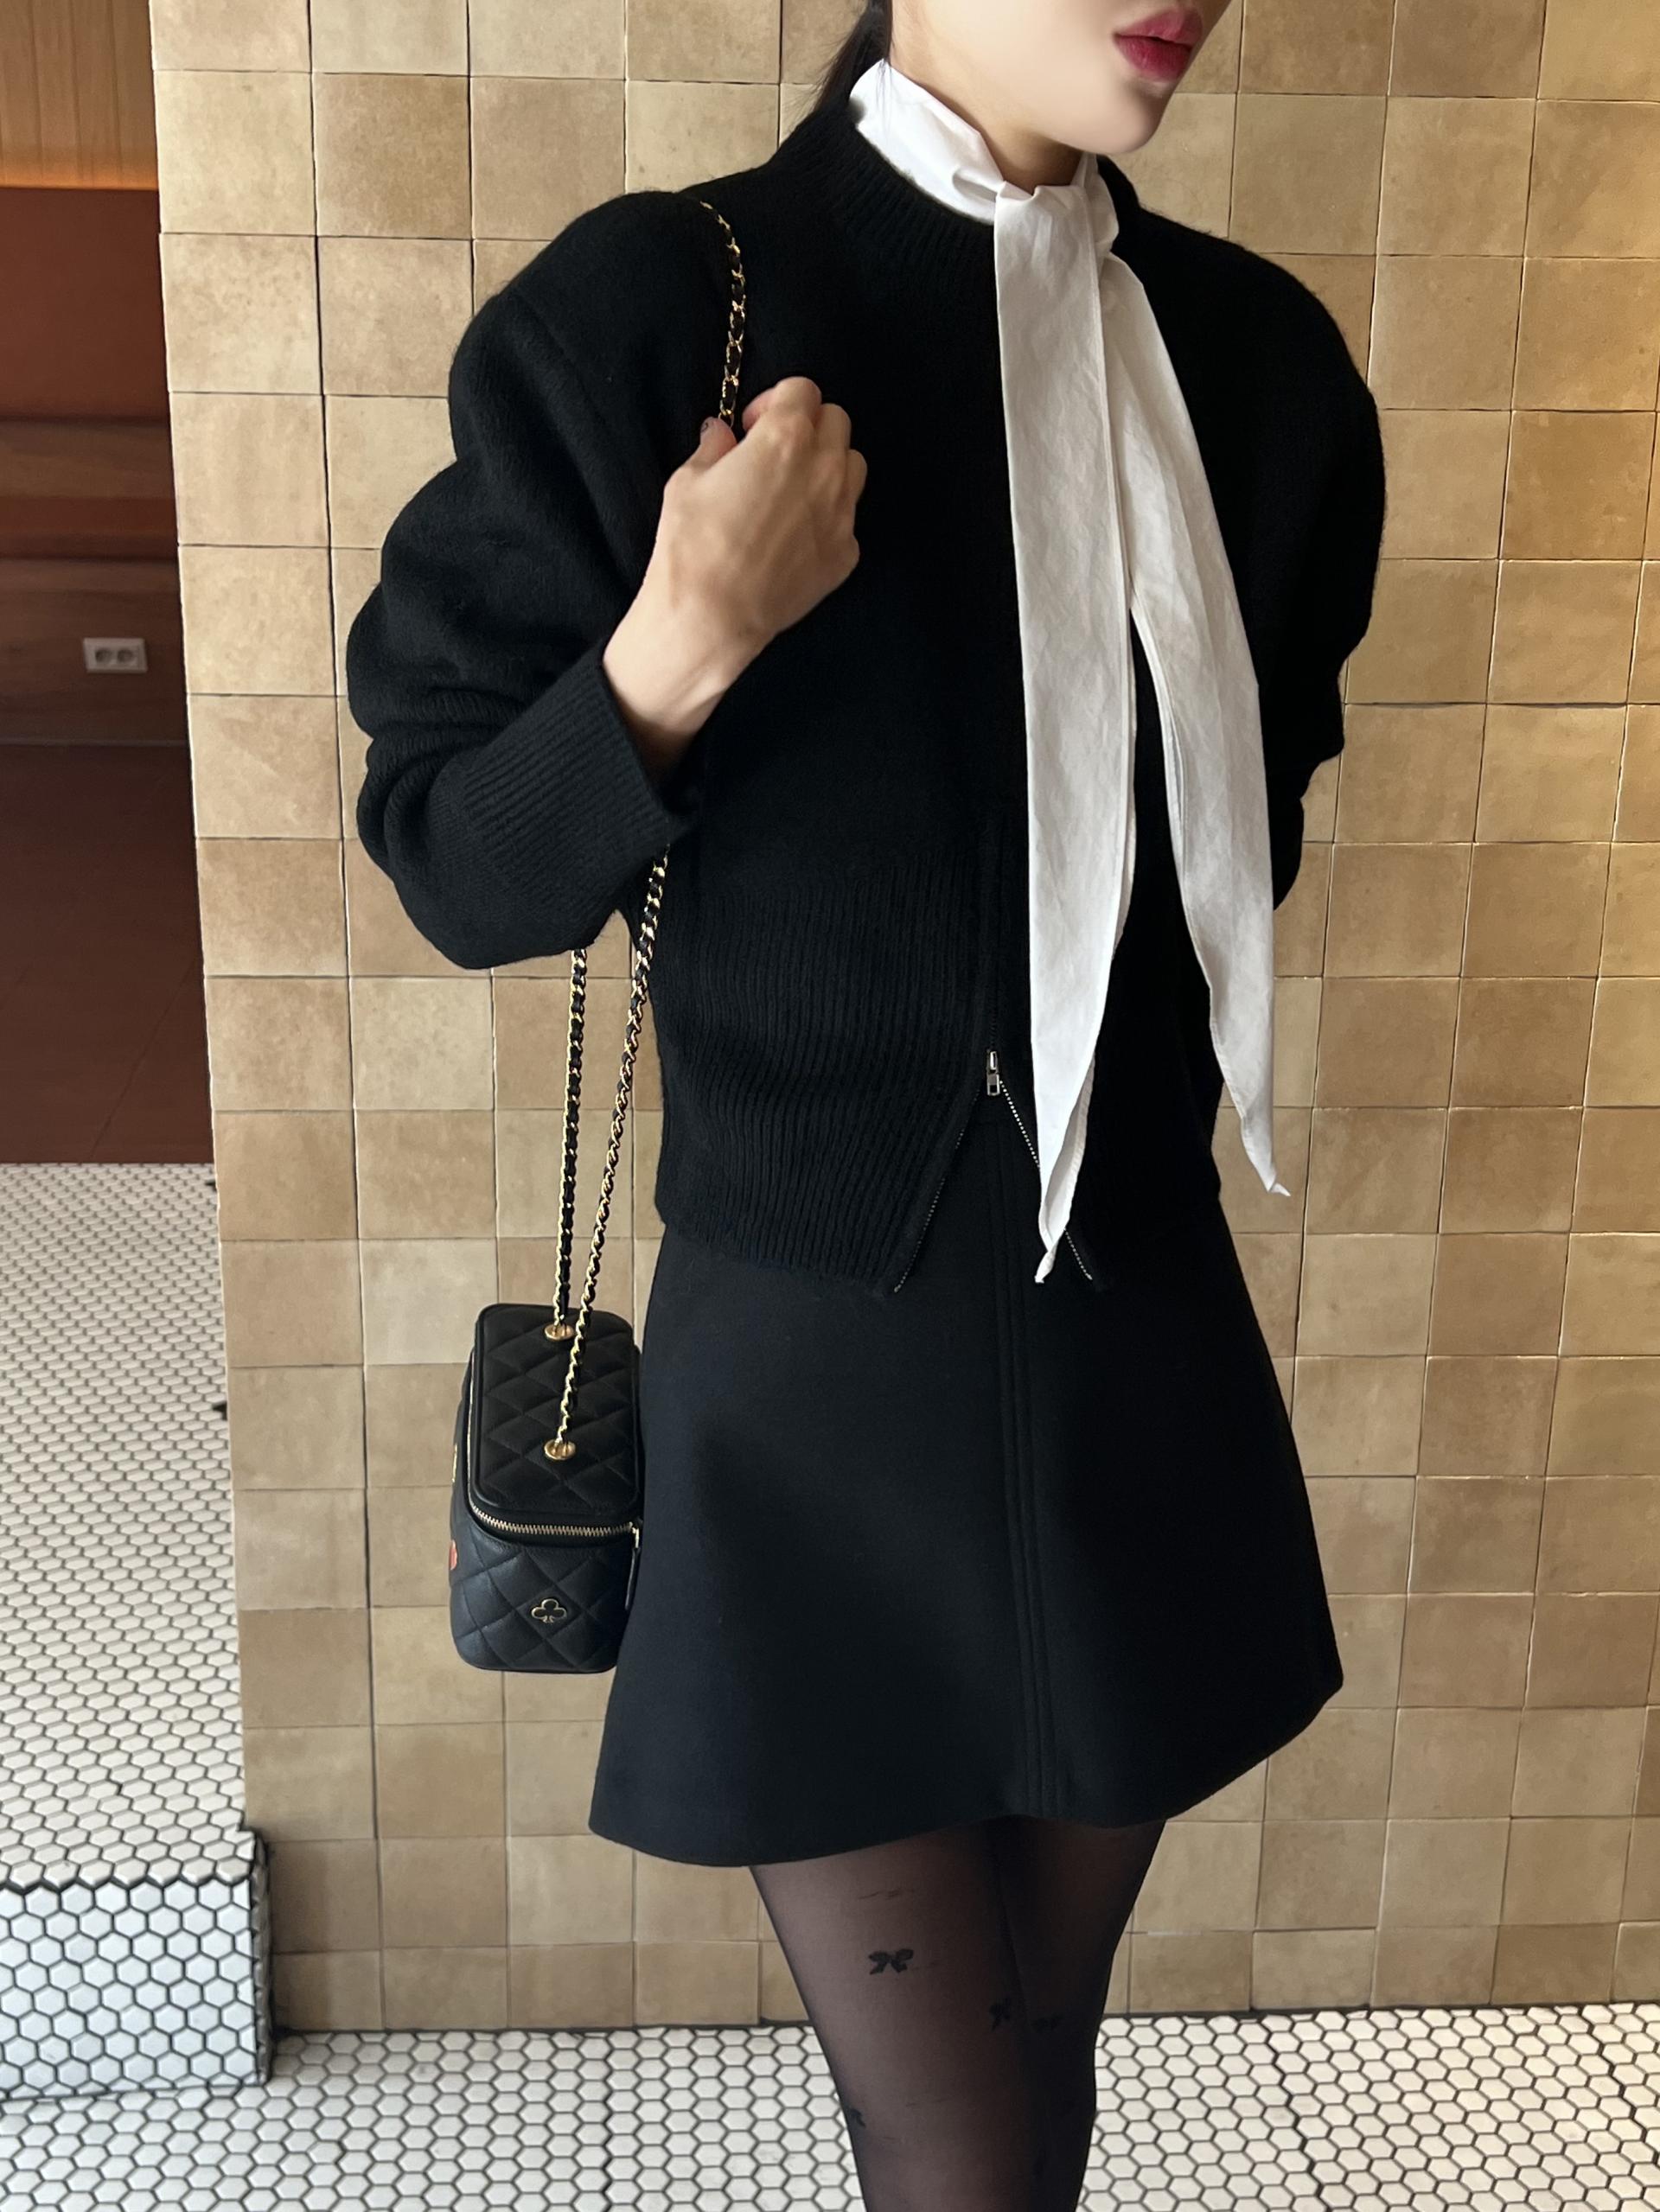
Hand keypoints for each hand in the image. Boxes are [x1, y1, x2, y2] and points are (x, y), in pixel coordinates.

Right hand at [603, 377, 865, 776]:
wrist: (712, 618)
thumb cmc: (693, 545)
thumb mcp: (687, 482)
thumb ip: (713, 448)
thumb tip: (721, 434)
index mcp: (786, 438)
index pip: (803, 390)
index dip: (775, 401)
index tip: (752, 426)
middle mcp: (825, 469)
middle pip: (837, 422)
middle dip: (808, 427)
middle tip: (774, 453)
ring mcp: (841, 514)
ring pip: (852, 466)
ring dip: (828, 465)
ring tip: (792, 490)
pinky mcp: (846, 555)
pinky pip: (847, 519)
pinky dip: (827, 516)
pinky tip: (795, 536)